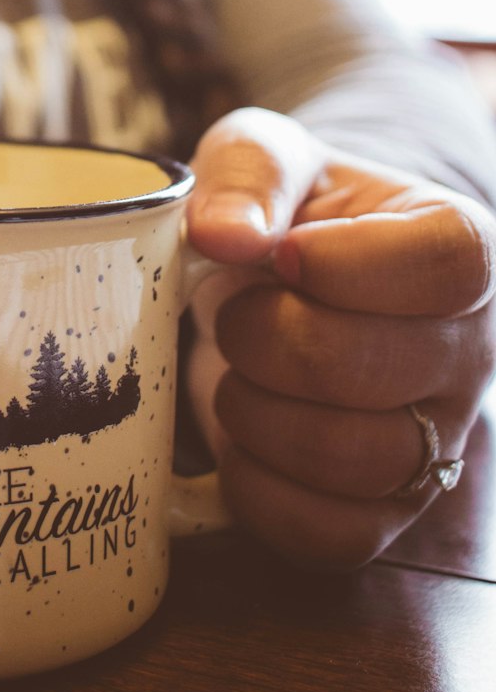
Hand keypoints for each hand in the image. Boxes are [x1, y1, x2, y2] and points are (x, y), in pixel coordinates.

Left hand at [185, 107, 495, 567]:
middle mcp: (468, 350)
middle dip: (269, 340)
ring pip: (359, 460)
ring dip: (259, 417)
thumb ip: (249, 173)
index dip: (346, 267)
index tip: (278, 255)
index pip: (446, 266)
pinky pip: (335, 536)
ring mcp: (438, 439)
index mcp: (458, 246)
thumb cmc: (284, 213)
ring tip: (231, 373)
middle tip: (231, 313)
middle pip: (380, 368)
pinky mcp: (389, 509)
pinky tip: (237, 443)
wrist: (283, 284)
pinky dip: (261, 494)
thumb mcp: (264, 155)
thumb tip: (224, 235)